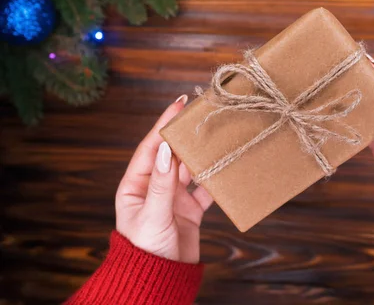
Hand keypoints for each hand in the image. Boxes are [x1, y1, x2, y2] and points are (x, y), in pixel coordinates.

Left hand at [115, 95, 212, 263]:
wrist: (160, 282)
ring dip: (202, 155)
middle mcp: (155, 187)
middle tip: (201, 113)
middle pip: (173, 154)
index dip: (164, 125)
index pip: (152, 148)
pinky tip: (226, 167)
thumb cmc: (146, 251)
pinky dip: (215, 180)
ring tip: (216, 135)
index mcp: (136, 185)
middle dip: (186, 135)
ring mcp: (173, 198)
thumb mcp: (152, 215)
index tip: (178, 104)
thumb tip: (169, 149)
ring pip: (190, 169)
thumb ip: (162, 183)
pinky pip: (205, 189)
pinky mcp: (190, 210)